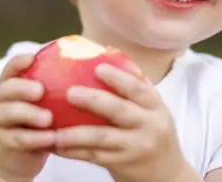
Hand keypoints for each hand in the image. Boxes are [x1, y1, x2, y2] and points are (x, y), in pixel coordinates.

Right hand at [0, 54, 55, 181]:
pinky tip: (52, 138)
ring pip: (8, 114)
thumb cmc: (40, 125)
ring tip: (48, 118)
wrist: (16, 162)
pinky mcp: (2, 145)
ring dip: (29, 114)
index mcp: (10, 87)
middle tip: (40, 90)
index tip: (32, 57)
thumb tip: (98, 57)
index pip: (10, 69)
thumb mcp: (47, 105)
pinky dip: (35, 138)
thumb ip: (61, 86)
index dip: (18, 62)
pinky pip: (18, 139)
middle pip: (4, 90)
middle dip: (22, 88)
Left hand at [54, 64, 186, 181]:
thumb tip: (108, 52)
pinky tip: (56, 146)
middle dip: (93, 101)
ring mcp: (136, 147)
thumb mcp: (153, 109)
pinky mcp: (123, 165)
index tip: (98, 67)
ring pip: (102, 139)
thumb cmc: (153, 132)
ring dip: (75, 134)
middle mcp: (149, 126)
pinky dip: (74, 152)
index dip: (119, 77)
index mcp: (155, 107)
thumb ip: (135, 85)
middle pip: (120, 111)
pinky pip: (94, 157)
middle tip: (70, 92)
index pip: (138, 89)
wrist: (167, 174)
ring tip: (54, 130)